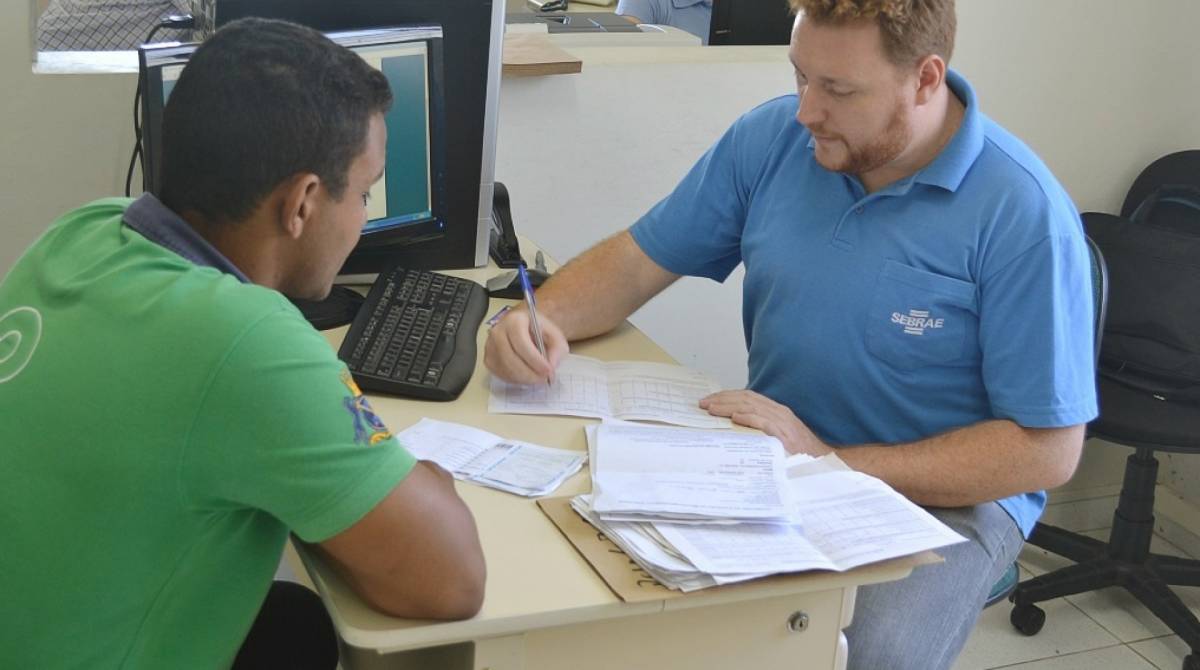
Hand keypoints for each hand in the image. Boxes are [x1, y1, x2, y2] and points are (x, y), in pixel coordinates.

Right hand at [483, 307, 568, 384]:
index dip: (535, 359)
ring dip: (524, 379)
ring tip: (537, 379)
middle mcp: (498, 331)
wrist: (526, 329)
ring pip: (505, 369)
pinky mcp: (488, 360)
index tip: (548, 370)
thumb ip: (558, 349)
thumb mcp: (555, 335)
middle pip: (510, 358)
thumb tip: (551, 365)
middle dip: (530, 373)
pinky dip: (516, 380)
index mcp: (514, 320)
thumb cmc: (539, 331)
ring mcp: (490, 346)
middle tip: (544, 379)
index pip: (521, 342)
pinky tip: (526, 376)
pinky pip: (501, 375)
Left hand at [699, 389, 831, 456]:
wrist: (823, 464)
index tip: (710, 400)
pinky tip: (735, 418)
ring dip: (730, 406)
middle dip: (723, 399)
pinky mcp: (786, 437)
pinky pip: (766, 423)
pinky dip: (750, 418)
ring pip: (752, 407)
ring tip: (712, 409)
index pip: (748, 397)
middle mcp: (780, 414)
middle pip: (747, 399)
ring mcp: (784, 424)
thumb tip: (735, 427)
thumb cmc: (800, 454)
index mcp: (777, 412)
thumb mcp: (778, 437)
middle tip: (703, 403)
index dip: (728, 397)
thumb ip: (761, 429)